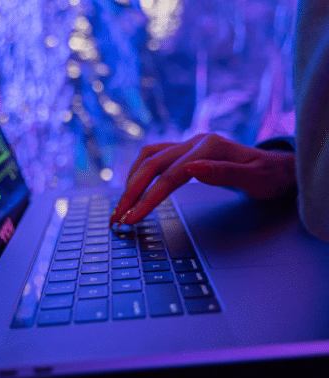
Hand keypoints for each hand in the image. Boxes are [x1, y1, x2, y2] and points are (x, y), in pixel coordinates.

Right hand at [109, 133, 296, 225]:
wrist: (276, 167)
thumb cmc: (268, 176)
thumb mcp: (255, 179)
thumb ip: (224, 173)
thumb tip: (190, 169)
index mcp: (210, 148)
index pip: (170, 176)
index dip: (148, 198)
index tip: (132, 218)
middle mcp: (195, 142)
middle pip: (152, 164)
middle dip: (131, 192)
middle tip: (117, 217)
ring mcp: (189, 144)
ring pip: (148, 157)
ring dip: (131, 180)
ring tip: (121, 204)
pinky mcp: (185, 151)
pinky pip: (154, 156)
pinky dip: (139, 171)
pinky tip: (134, 185)